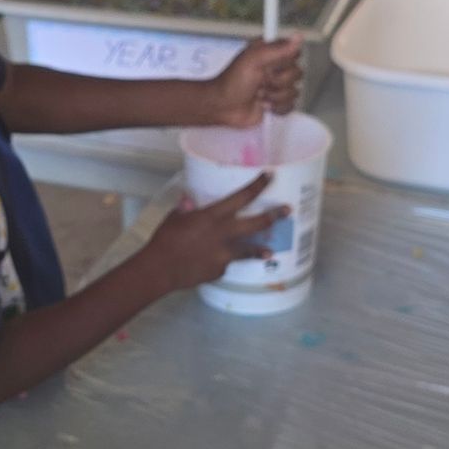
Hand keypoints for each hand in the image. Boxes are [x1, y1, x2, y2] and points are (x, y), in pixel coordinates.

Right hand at [143, 174, 280, 290]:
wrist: (161, 269)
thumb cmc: (164, 240)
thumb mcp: (174, 218)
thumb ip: (185, 209)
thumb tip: (188, 200)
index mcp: (212, 216)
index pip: (241, 197)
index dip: (257, 186)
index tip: (269, 177)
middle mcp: (223, 234)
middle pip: (255, 224)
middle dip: (273, 216)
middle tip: (287, 211)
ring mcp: (224, 254)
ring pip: (248, 250)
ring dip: (259, 250)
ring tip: (270, 252)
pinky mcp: (219, 270)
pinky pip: (225, 264)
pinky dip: (222, 262)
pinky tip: (214, 263)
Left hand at [206, 37, 302, 126]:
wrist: (223, 107)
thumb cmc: (232, 82)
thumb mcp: (254, 59)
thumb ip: (278, 49)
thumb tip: (298, 36)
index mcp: (271, 53)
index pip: (295, 53)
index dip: (285, 62)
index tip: (270, 66)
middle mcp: (276, 68)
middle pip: (297, 74)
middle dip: (278, 81)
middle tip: (260, 82)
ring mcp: (277, 86)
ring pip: (294, 92)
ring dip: (275, 96)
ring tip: (259, 94)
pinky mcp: (278, 103)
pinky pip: (291, 105)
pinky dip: (276, 108)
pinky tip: (263, 104)